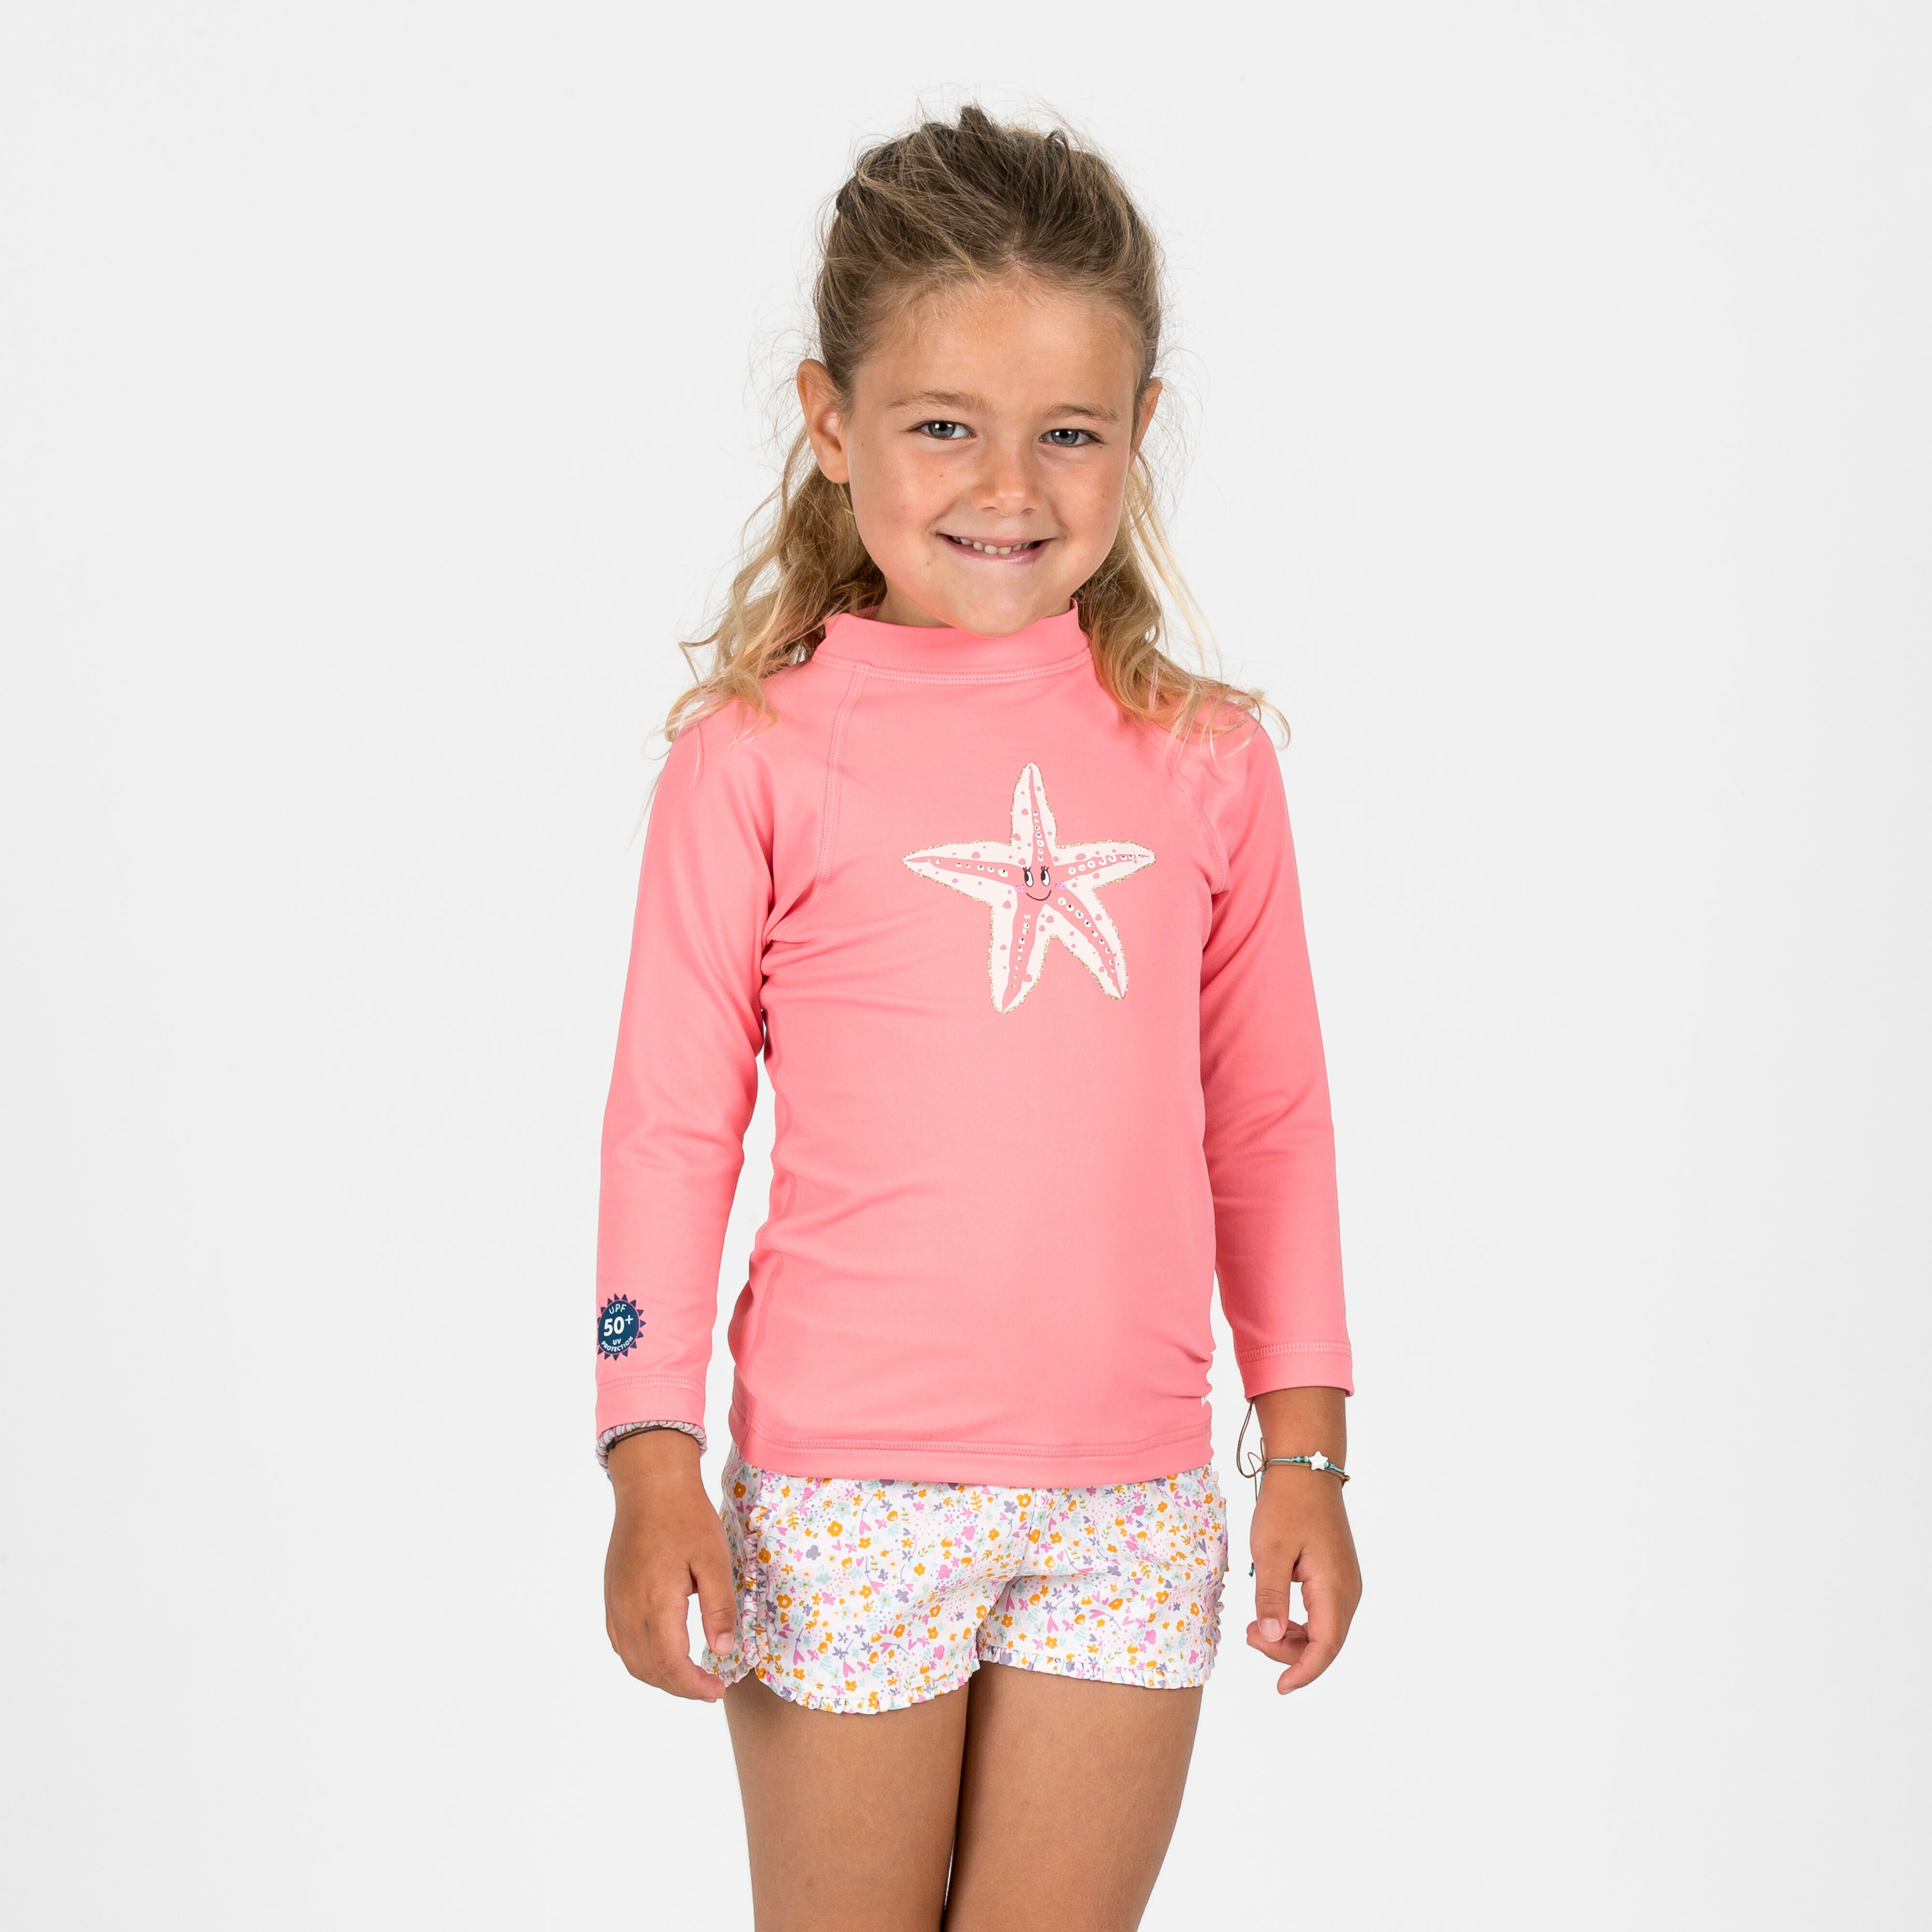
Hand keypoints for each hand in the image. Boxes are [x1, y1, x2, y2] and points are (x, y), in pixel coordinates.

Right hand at [603, 1428, 738, 1700]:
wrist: (651, 1485)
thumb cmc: (686, 1517)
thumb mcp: (714, 1560)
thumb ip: (719, 1609)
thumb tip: (722, 1652)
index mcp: (656, 1603)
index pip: (671, 1665)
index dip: (694, 1687)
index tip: (717, 1690)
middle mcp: (628, 1610)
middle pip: (650, 1670)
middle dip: (680, 1687)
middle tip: (709, 1688)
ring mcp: (616, 1604)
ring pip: (632, 1661)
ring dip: (660, 1677)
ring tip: (690, 1677)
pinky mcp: (612, 1595)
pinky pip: (621, 1642)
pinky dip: (642, 1659)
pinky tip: (663, 1654)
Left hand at [1242, 1387, 1361, 1693]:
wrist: (1306, 1467)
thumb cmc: (1287, 1505)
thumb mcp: (1270, 1551)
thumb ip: (1270, 1597)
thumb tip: (1269, 1636)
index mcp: (1335, 1588)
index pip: (1325, 1647)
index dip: (1303, 1672)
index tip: (1279, 1687)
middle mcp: (1348, 1590)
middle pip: (1324, 1643)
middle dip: (1287, 1651)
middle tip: (1248, 1634)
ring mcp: (1344, 1583)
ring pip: (1322, 1630)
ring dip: (1290, 1638)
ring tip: (1253, 1626)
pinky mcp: (1335, 1575)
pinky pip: (1320, 1613)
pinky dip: (1297, 1622)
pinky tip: (1271, 1614)